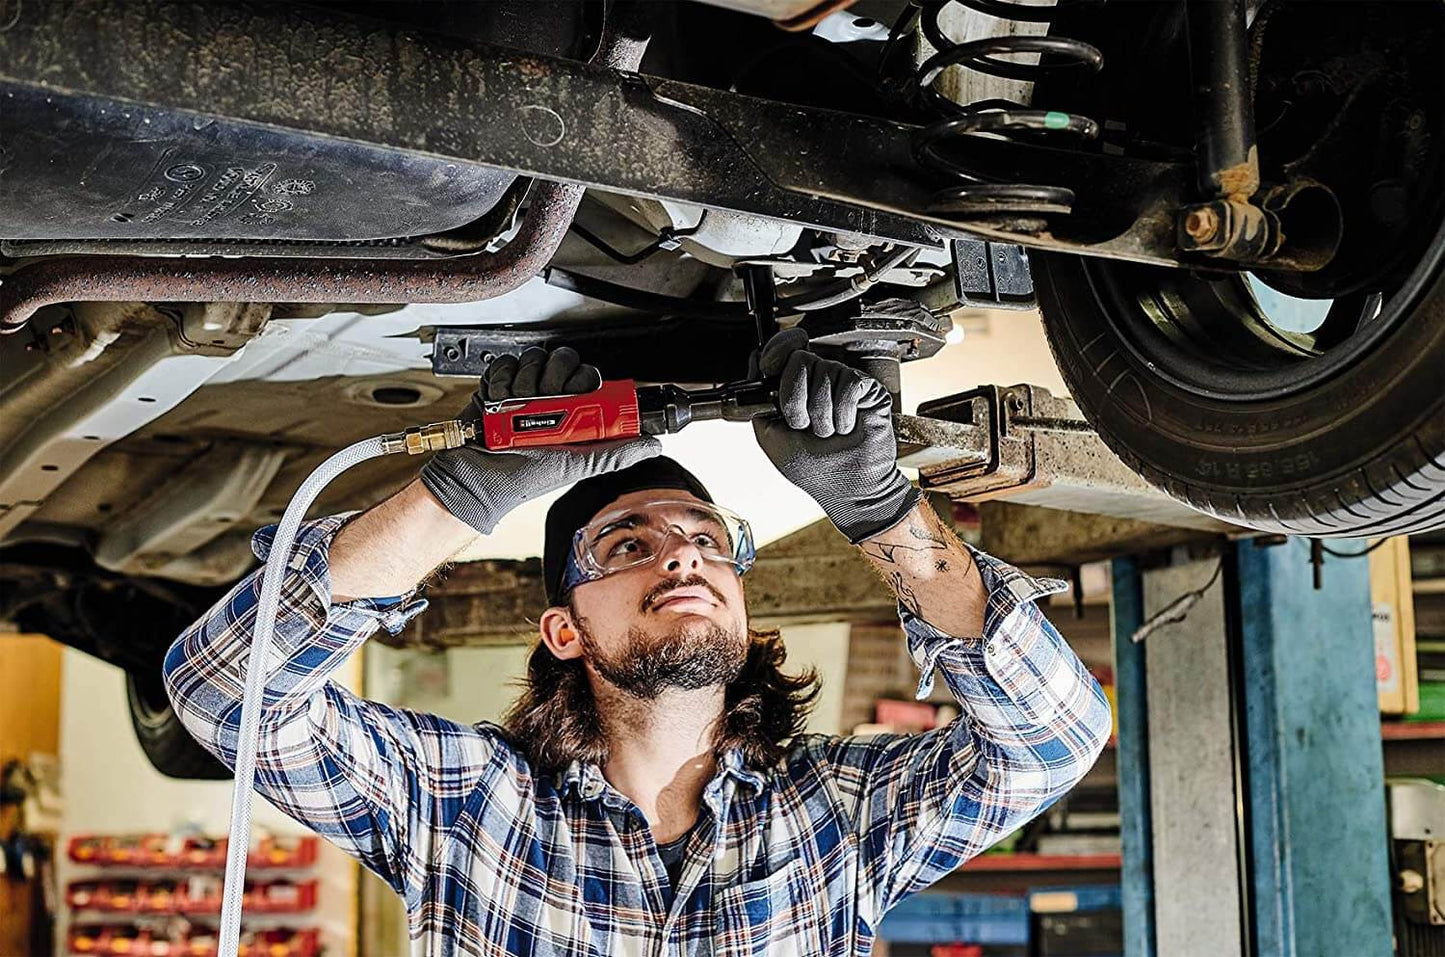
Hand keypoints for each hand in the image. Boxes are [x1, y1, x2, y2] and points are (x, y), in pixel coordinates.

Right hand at [420, 347, 660, 533]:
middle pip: (562, 360)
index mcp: (573, 413)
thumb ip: (614, 454)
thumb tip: (653, 445)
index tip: (573, 393)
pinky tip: (499, 400)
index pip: (587, 376)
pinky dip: (500, 379)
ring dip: (524, 382)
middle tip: (544, 400)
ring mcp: (523, 388)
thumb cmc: (525, 476)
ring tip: (516, 408)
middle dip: (553, 378)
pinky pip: (505, 363)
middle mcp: (550, 397)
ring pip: (534, 358)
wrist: (477, 477)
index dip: (581, 379)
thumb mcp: (577, 464)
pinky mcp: (497, 383)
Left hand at [752, 328, 918, 542]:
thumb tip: (757, 370)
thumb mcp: (770, 437)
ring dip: (821, 413)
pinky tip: (845, 427)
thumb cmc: (813, 469)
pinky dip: (843, 411)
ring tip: (828, 433)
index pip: (782, 350)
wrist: (845, 487)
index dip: (775, 352)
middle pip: (799, 359)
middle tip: (802, 425)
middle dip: (794, 399)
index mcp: (794, 388)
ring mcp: (842, 382)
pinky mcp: (867, 388)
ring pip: (824, 370)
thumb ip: (759, 404)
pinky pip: (849, 381)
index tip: (768, 368)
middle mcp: (818, 381)